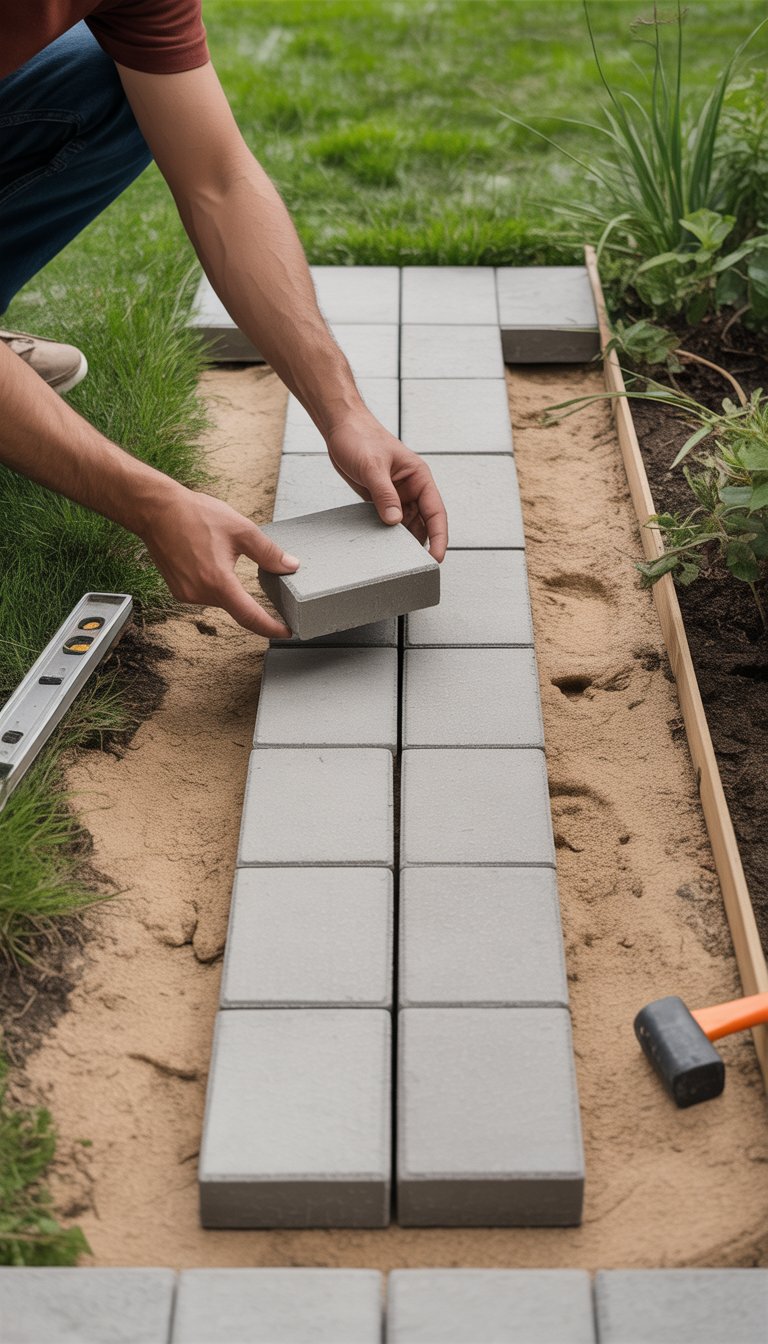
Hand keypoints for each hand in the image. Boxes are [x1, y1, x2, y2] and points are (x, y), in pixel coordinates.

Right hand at [138, 483, 298, 636]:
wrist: (157, 510)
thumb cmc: (195, 515)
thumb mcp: (241, 530)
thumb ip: (268, 553)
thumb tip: (290, 566)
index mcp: (218, 582)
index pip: (250, 616)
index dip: (271, 627)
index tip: (286, 631)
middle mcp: (200, 593)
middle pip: (235, 605)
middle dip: (246, 592)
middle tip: (248, 567)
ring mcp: (186, 594)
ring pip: (220, 598)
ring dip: (227, 584)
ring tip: (216, 552)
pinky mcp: (178, 591)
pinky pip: (204, 593)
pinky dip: (213, 582)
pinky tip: (206, 559)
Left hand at [325, 410, 448, 560]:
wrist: (341, 428)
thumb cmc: (360, 437)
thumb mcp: (372, 467)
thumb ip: (384, 495)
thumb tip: (394, 521)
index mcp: (419, 477)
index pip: (436, 512)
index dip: (439, 537)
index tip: (437, 557)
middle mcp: (412, 488)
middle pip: (424, 523)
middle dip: (421, 544)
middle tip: (415, 566)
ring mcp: (397, 495)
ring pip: (407, 525)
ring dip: (403, 541)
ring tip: (397, 560)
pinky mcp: (381, 499)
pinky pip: (389, 522)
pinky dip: (387, 535)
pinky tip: (382, 546)